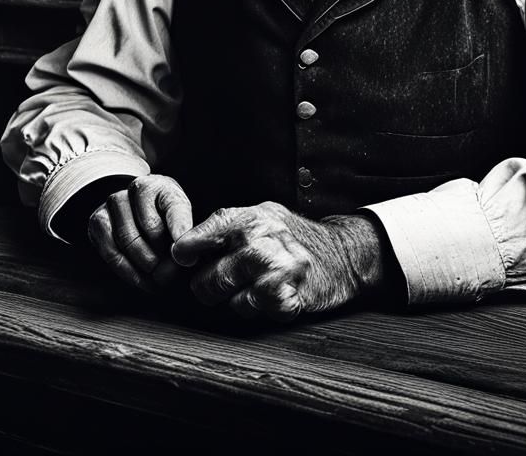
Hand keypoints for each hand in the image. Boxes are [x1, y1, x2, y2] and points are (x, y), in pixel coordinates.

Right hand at [87, 174, 192, 293]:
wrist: (136, 216)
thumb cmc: (165, 222)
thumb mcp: (180, 225)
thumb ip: (184, 238)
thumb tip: (183, 258)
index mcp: (165, 187)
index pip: (175, 207)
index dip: (180, 231)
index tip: (185, 255)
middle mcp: (138, 187)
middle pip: (151, 227)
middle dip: (162, 257)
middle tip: (169, 275)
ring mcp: (115, 200)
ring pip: (128, 240)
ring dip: (143, 265)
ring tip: (156, 279)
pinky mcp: (98, 219)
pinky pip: (110, 251)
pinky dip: (127, 271)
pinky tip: (140, 280)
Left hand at [171, 202, 385, 320]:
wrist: (343, 253)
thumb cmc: (295, 235)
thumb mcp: (264, 214)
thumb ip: (229, 225)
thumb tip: (184, 244)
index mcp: (251, 218)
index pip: (203, 234)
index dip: (187, 250)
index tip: (182, 259)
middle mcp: (260, 243)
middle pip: (207, 279)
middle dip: (210, 286)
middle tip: (222, 281)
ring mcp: (273, 272)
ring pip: (226, 300)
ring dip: (234, 299)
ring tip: (252, 286)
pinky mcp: (285, 298)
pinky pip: (250, 312)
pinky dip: (256, 309)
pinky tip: (270, 296)